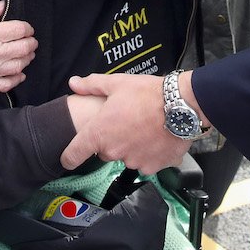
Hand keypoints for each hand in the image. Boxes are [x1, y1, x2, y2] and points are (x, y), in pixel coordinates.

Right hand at [0, 1, 35, 93]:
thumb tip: (2, 6)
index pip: (20, 29)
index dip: (27, 28)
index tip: (27, 29)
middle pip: (24, 48)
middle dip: (31, 43)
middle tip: (31, 41)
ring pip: (19, 65)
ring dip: (27, 59)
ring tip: (28, 55)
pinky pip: (8, 83)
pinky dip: (17, 79)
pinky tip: (19, 74)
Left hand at [61, 74, 189, 171]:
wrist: (182, 105)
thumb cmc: (148, 93)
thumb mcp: (117, 83)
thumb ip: (92, 85)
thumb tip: (73, 83)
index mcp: (99, 133)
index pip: (73, 154)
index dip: (68, 157)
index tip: (67, 158)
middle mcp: (114, 151)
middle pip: (105, 152)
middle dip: (112, 140)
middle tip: (126, 122)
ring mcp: (134, 161)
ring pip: (127, 157)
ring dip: (132, 147)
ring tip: (145, 128)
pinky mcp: (153, 166)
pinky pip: (147, 162)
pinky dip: (150, 153)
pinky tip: (158, 137)